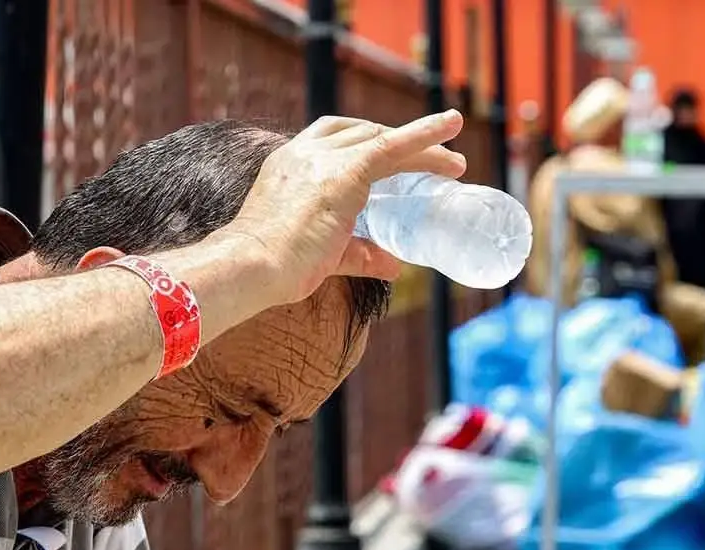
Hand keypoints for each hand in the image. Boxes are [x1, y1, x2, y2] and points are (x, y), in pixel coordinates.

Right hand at [220, 110, 465, 305]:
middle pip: (359, 134)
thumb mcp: (320, 255)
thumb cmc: (273, 268)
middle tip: (429, 165)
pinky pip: (393, 146)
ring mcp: (323, 160)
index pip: (329, 141)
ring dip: (421, 147)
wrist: (250, 266)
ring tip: (453, 165)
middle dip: (396, 145)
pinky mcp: (346, 172)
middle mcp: (302, 154)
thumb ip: (358, 255)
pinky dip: (426, 134)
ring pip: (381, 141)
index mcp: (285, 167)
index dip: (362, 145)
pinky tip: (453, 125)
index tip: (387, 161)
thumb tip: (394, 266)